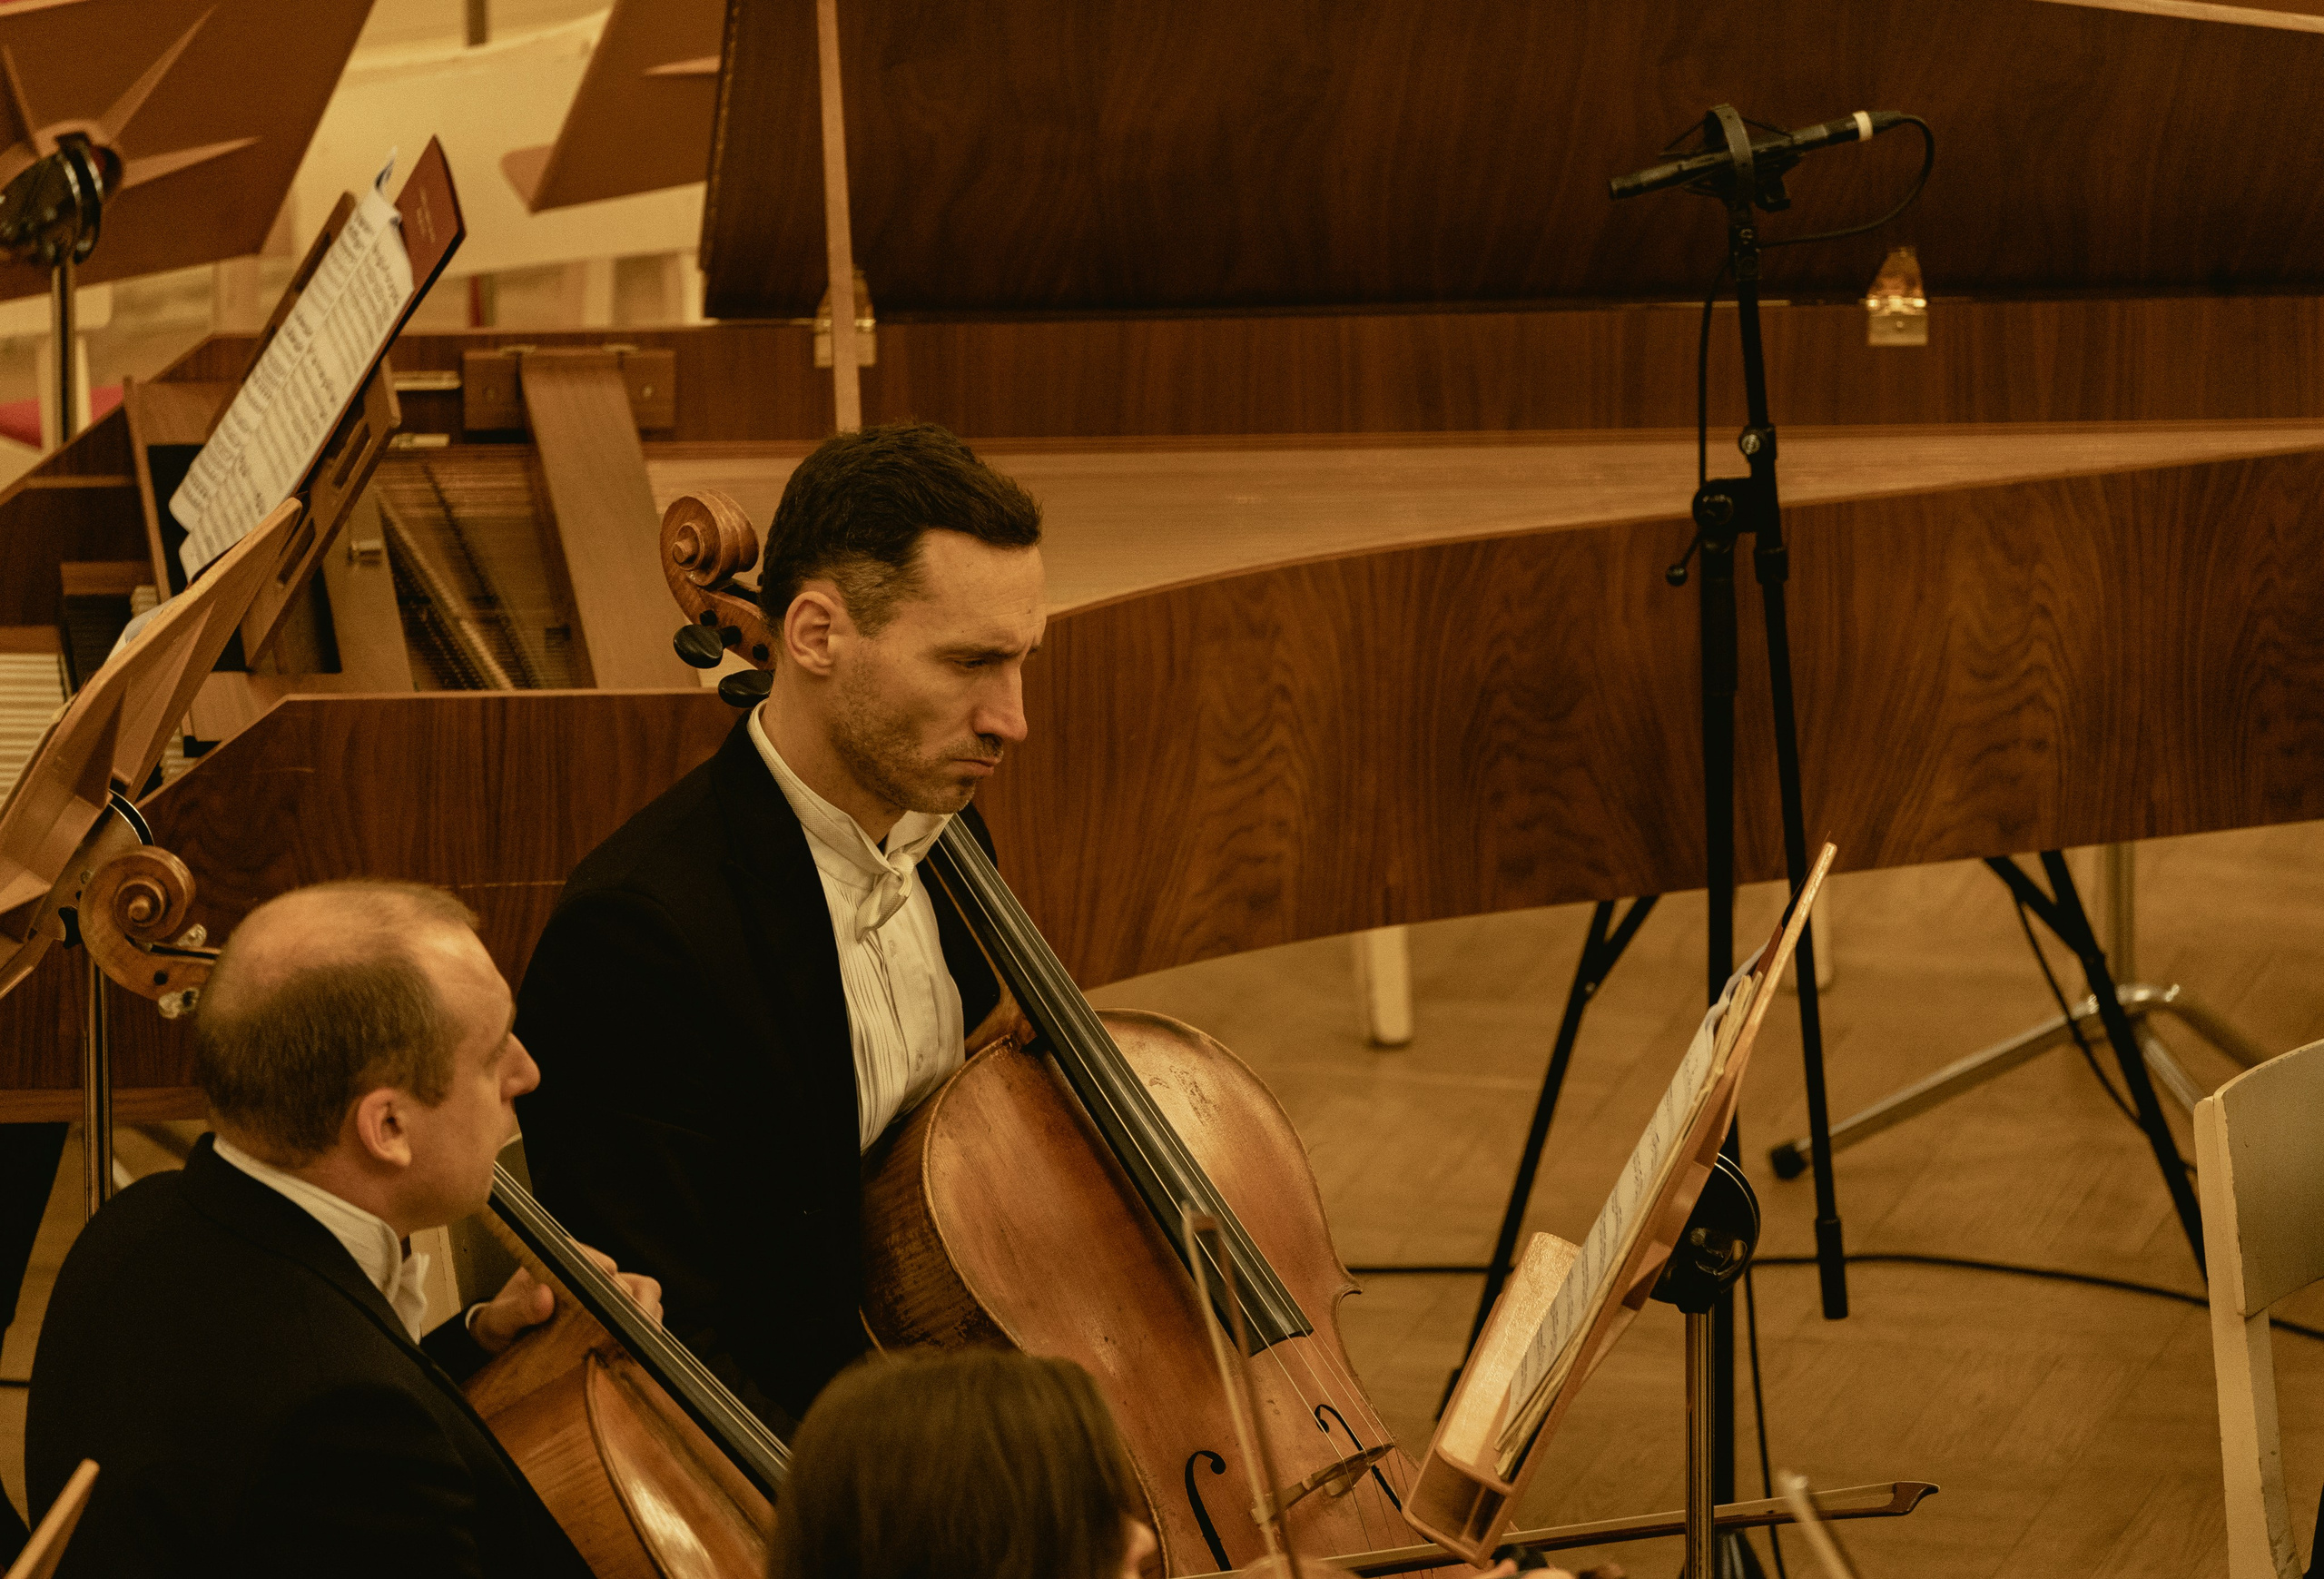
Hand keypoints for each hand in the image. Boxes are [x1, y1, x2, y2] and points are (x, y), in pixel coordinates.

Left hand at [466, 1247, 663, 1355]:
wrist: (501, 1341)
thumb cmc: (500, 1323)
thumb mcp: (500, 1319)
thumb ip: (518, 1309)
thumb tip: (544, 1297)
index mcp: (564, 1263)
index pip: (597, 1261)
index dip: (609, 1274)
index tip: (614, 1291)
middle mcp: (590, 1275)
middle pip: (632, 1280)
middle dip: (638, 1303)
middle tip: (635, 1326)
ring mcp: (604, 1295)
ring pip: (645, 1295)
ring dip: (648, 1316)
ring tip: (643, 1341)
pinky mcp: (611, 1315)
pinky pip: (640, 1317)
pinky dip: (644, 1332)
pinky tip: (637, 1350)